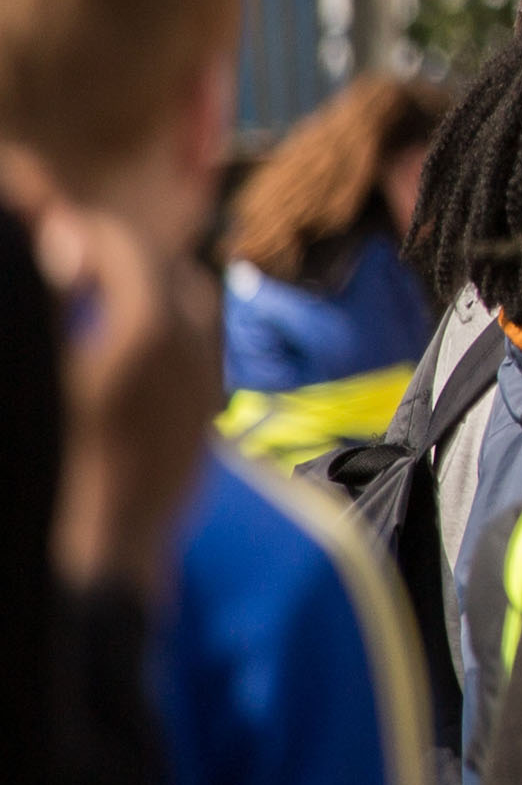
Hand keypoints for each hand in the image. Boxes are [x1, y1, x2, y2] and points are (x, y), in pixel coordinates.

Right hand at [40, 199, 218, 602]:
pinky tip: (129, 342)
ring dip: (153, 283)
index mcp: (143, 328)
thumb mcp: (50, 370)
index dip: (88, 231)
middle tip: (77, 253)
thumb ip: (55, 297)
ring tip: (102, 290)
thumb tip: (65, 234)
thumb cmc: (59, 464)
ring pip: (193, 301)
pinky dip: (172, 324)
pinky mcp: (207, 414)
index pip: (125, 245)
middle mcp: (190, 347)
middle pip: (165, 267)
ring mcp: (204, 380)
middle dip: (123, 253)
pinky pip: (201, 343)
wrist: (103, 555)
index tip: (58, 229)